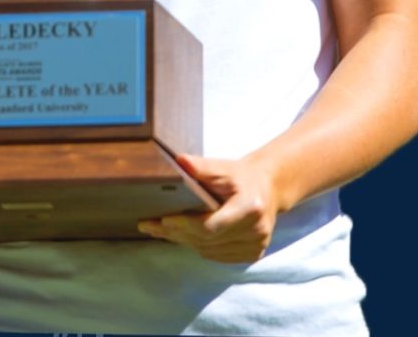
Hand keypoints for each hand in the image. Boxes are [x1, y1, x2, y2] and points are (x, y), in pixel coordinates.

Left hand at [137, 151, 278, 263]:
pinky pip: (217, 256)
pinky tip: (182, 236)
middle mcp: (256, 231)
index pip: (211, 226)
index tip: (163, 219)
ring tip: (160, 230)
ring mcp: (256, 246)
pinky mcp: (253, 254)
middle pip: (207, 240)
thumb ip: (201, 167)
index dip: (185, 225)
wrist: (268, 189)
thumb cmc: (242, 176)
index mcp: (250, 207)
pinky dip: (198, 246)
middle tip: (149, 225)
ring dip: (184, 241)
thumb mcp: (224, 167)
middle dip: (177, 233)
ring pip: (209, 251)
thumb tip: (179, 161)